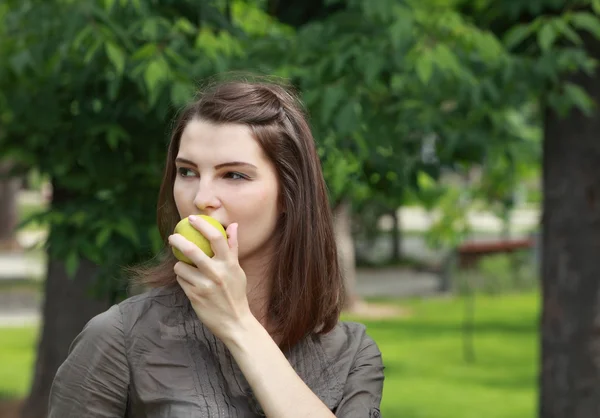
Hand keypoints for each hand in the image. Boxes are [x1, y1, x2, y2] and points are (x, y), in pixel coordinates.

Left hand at [168, 216, 251, 341]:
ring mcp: (204, 285)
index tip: (191, 218)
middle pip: (191, 250)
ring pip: (181, 266)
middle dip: (178, 240)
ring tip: (185, 268)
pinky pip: (181, 280)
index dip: (202, 225)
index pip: (216, 237)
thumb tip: (233, 225)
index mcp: (229, 264)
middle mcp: (217, 273)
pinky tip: (188, 281)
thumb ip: (233, 248)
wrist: (234, 322)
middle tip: (172, 237)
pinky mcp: (194, 296)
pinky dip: (182, 278)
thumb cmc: (236, 293)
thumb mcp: (237, 270)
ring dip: (180, 265)